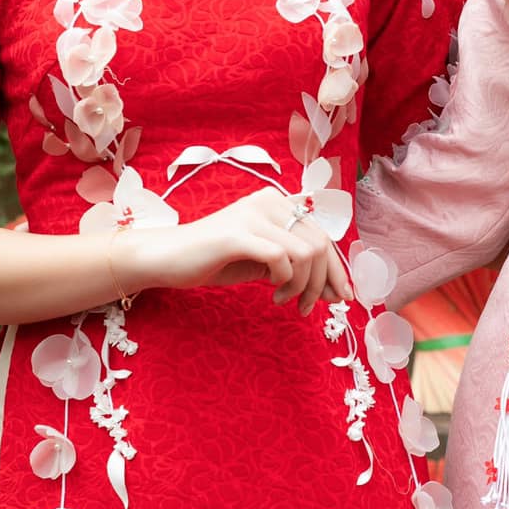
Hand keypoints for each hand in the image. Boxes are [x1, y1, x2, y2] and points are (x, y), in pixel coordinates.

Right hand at [127, 191, 352, 317]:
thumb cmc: (215, 260)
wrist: (167, 258)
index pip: (322, 234)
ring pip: (306, 251)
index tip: (340, 296)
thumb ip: (297, 269)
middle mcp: (269, 202)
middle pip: (320, 243)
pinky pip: (280, 257)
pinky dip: (284, 280)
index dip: (336, 268)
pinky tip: (271, 292)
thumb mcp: (264, 264)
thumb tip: (334, 291)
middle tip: (310, 307)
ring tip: (284, 300)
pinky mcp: (238, 233)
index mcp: (277, 203)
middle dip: (322, 282)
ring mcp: (253, 215)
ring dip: (302, 285)